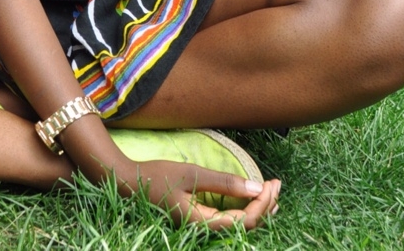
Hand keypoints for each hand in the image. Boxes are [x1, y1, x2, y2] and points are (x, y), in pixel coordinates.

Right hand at [121, 159, 279, 229]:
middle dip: (265, 205)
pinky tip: (250, 195)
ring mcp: (200, 224)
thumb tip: (258, 187)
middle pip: (245, 226)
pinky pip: (228, 217)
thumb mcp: (191, 174)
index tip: (270, 182)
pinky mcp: (198, 217)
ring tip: (271, 191)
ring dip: (256, 207)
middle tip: (278, 183)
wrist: (125, 182)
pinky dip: (243, 206)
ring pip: (237, 223)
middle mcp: (203, 228)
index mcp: (202, 222)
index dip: (262, 205)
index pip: (244, 221)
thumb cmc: (156, 176)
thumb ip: (224, 182)